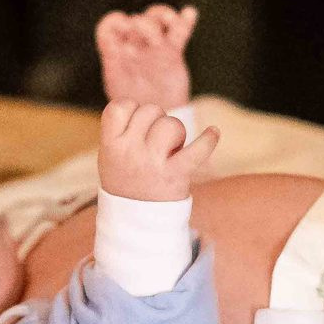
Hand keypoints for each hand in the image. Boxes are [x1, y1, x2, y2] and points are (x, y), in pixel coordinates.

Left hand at [96, 6, 197, 109]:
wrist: (152, 117)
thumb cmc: (130, 103)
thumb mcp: (117, 89)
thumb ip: (117, 68)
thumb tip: (123, 48)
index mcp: (115, 51)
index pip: (110, 27)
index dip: (115, 22)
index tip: (124, 29)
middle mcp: (133, 43)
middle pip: (138, 20)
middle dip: (143, 24)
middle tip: (147, 34)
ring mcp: (153, 45)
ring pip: (158, 19)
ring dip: (163, 15)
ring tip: (170, 20)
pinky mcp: (173, 51)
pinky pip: (179, 32)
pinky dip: (185, 21)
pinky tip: (190, 13)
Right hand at [98, 99, 216, 201]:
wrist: (137, 220)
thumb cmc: (126, 179)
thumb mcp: (110, 155)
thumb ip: (120, 128)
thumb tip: (141, 103)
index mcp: (110, 145)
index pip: (120, 106)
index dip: (133, 109)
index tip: (137, 124)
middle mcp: (129, 152)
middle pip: (150, 110)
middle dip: (157, 121)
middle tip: (155, 143)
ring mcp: (152, 164)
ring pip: (171, 124)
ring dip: (176, 132)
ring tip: (170, 150)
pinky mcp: (176, 175)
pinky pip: (197, 151)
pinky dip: (208, 141)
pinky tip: (213, 132)